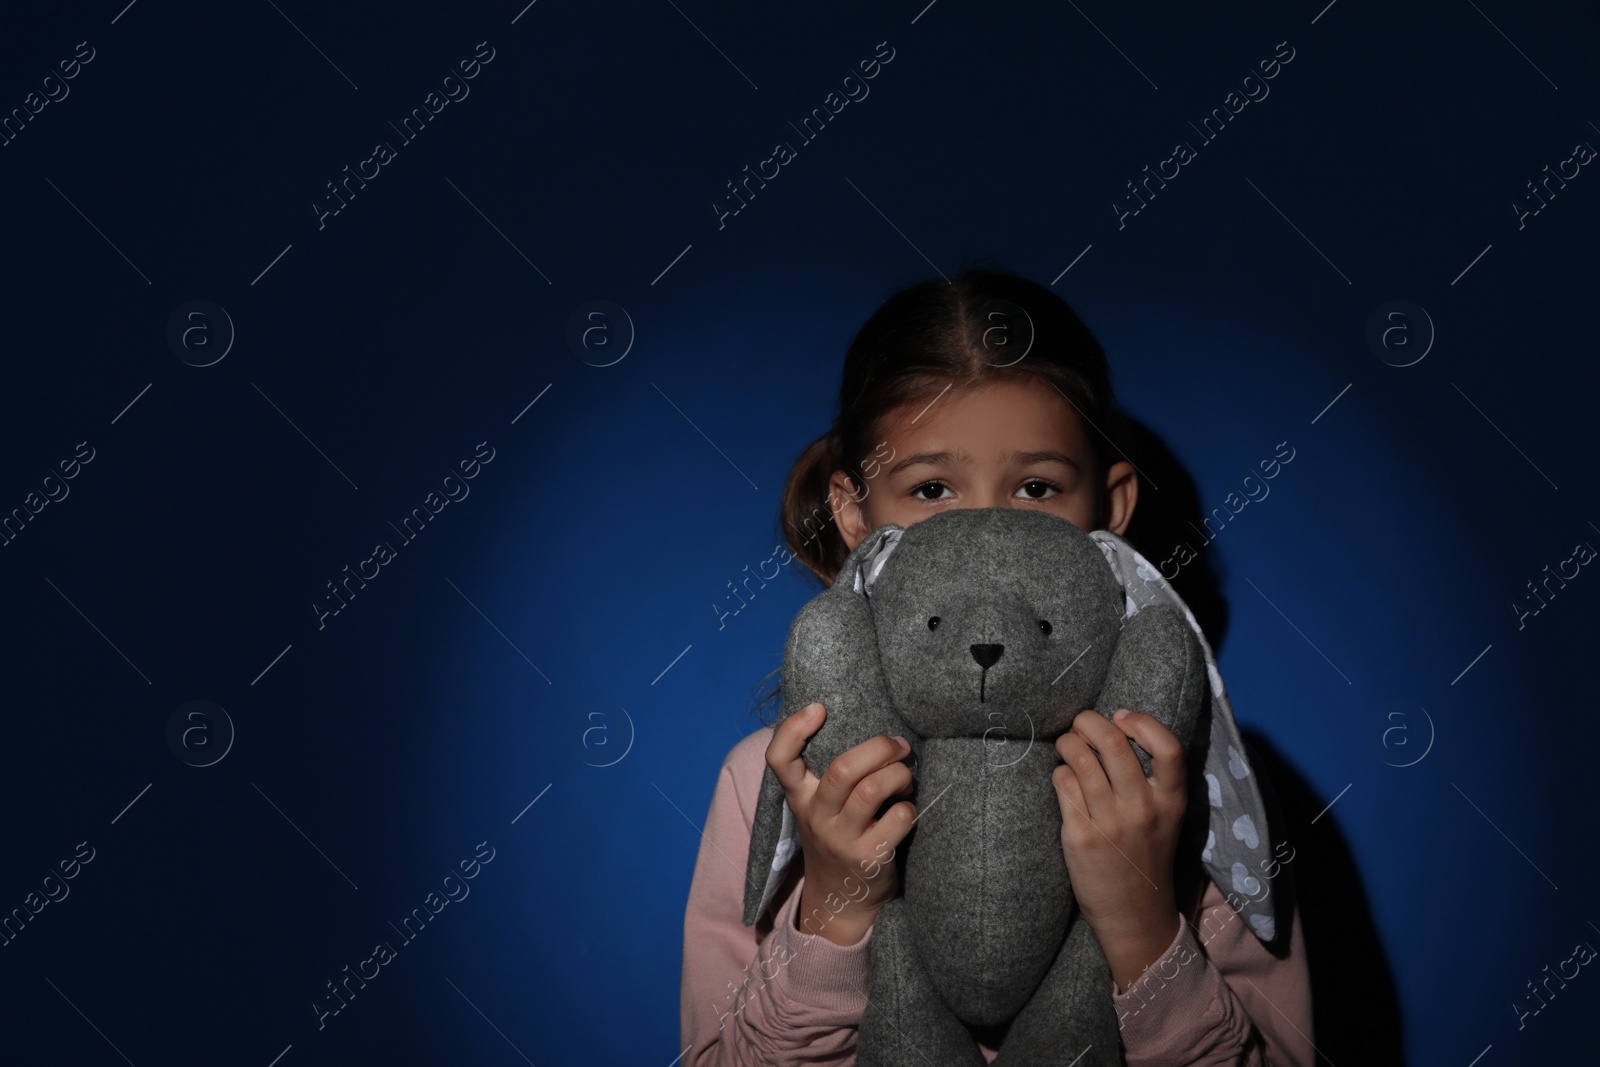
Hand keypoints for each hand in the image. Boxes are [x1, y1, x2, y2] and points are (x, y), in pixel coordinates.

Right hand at [765, 702, 915, 945]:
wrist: (841, 899)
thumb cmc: (837, 836)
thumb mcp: (819, 807)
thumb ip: (829, 773)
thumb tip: (871, 728)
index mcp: (800, 797)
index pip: (779, 760)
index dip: (792, 729)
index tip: (818, 708)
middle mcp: (817, 817)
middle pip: (842, 770)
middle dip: (878, 748)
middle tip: (899, 746)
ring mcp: (842, 839)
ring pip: (873, 790)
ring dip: (899, 775)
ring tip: (906, 777)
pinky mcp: (870, 858)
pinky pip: (898, 819)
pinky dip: (910, 807)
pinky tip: (908, 810)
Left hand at [1052, 708, 1186, 991]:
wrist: (1135, 915)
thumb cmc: (1146, 855)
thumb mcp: (1166, 817)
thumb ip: (1151, 779)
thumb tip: (1114, 726)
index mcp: (1171, 801)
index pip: (1169, 747)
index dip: (1144, 722)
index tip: (1123, 718)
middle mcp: (1143, 809)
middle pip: (1113, 742)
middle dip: (1088, 722)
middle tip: (1081, 724)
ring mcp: (1110, 822)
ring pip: (1080, 758)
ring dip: (1068, 743)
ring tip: (1068, 748)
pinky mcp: (1080, 835)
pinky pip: (1063, 783)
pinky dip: (1060, 773)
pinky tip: (1064, 779)